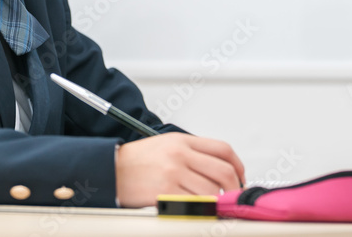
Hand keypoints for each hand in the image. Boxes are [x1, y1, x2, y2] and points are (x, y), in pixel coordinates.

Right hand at [115, 133, 245, 206]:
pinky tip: (199, 210)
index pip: (223, 149)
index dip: (238, 165)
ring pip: (212, 191)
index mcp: (182, 141)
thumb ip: (192, 153)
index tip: (240, 177)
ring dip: (217, 201)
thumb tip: (219, 170)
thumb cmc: (137, 160)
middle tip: (233, 196)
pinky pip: (194, 204)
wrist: (111, 169)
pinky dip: (202, 210)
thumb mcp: (165, 145)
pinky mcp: (165, 192)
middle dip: (234, 187)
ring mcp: (173, 174)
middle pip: (223, 171)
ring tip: (214, 205)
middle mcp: (180, 155)